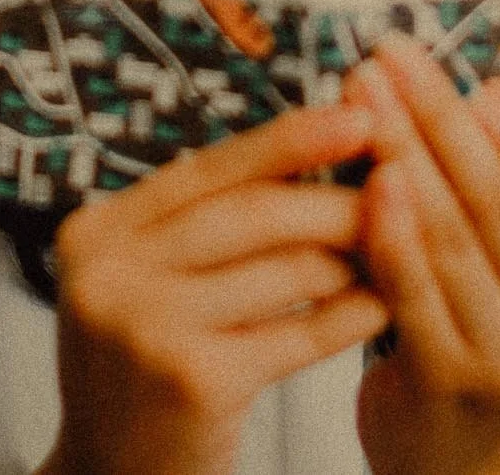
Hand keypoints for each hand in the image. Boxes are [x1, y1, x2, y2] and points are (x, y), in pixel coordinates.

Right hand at [41, 102, 389, 474]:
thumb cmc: (152, 370)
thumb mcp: (148, 283)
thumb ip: (206, 221)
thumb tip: (314, 139)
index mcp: (97, 232)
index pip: (211, 169)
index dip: (291, 139)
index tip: (360, 116)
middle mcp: (110, 274)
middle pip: (254, 214)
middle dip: (337, 202)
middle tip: (401, 189)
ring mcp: (146, 329)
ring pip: (286, 271)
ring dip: (353, 261)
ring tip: (394, 253)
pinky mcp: (194, 383)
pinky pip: (299, 333)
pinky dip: (350, 317)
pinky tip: (382, 308)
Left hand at [346, 36, 499, 474]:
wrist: (449, 453)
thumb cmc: (482, 330)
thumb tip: (497, 97)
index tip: (485, 89)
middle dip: (439, 117)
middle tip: (391, 57)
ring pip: (451, 237)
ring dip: (401, 150)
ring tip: (363, 94)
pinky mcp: (448, 386)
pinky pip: (412, 292)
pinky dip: (388, 230)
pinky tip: (367, 179)